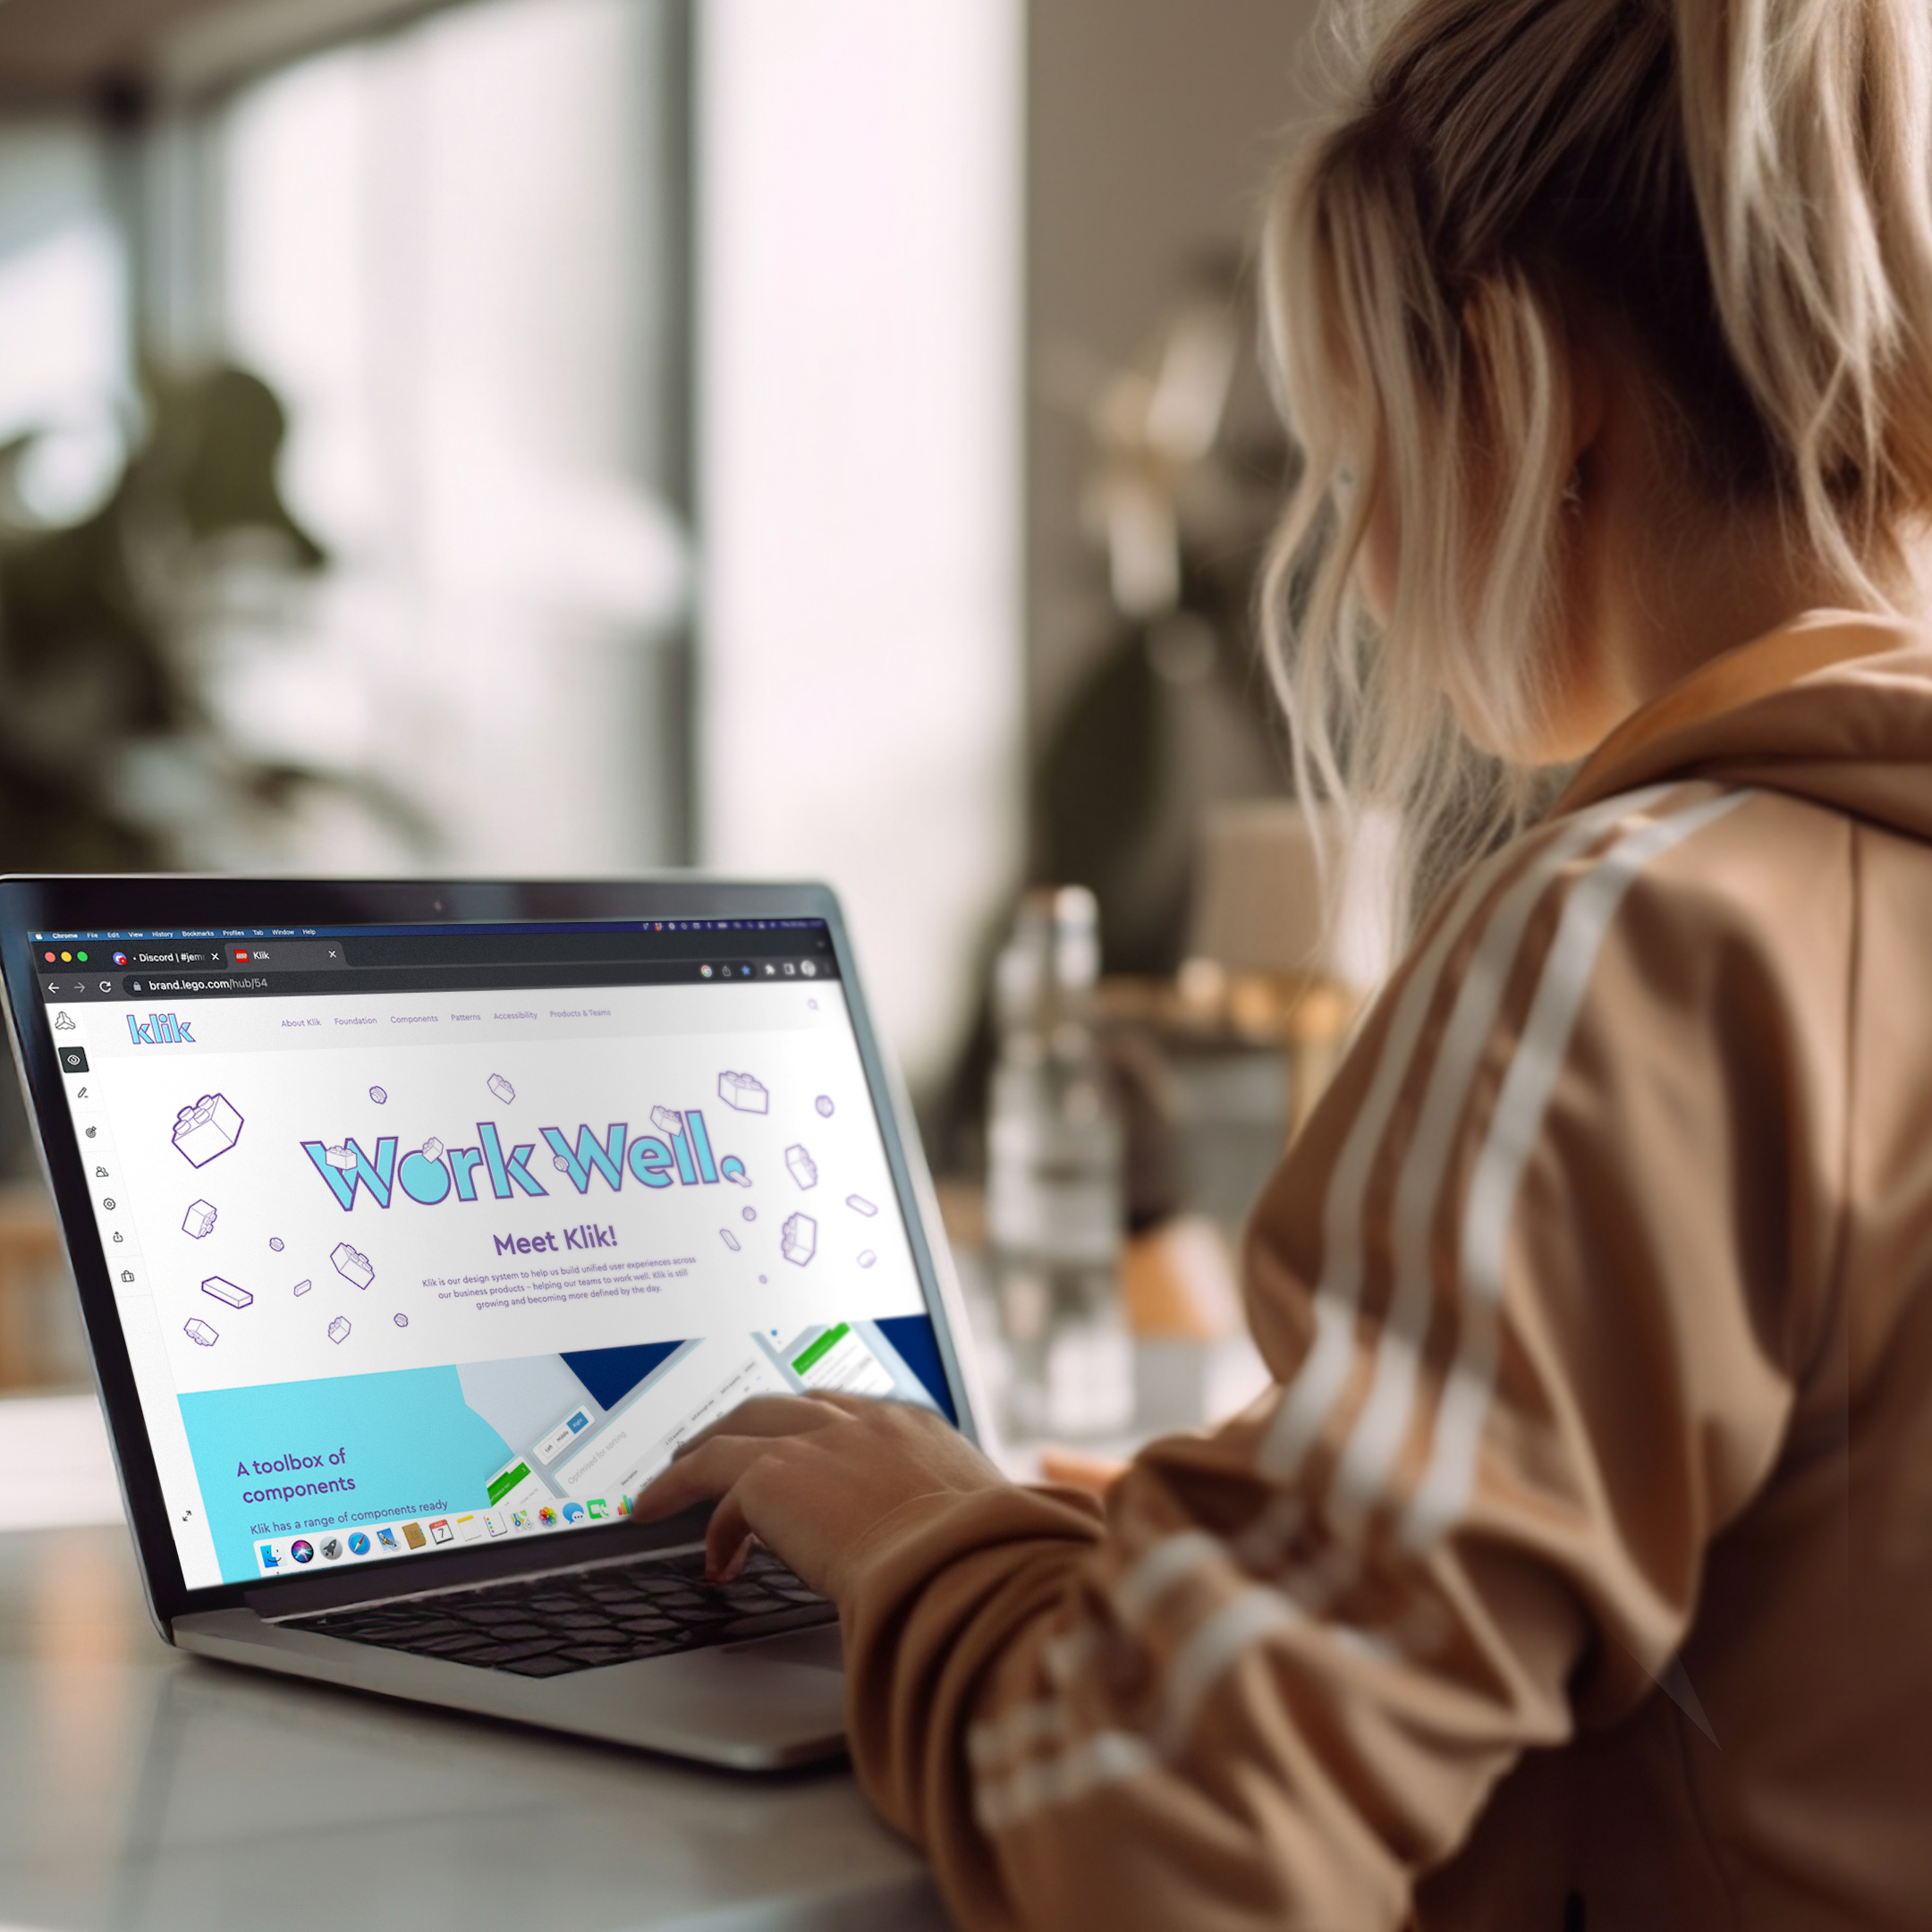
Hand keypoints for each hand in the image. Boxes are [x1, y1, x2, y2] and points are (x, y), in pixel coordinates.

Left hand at [631, 1393, 1006, 1599]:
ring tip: (672, 1485)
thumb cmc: (986, 1567)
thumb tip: (947, 1561)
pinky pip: (709, 1478)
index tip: (804, 1454)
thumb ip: (950, 1531)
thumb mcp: (979, 1535)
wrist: (965, 1567)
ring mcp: (818, 1442)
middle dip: (751, 1426)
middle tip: (723, 1450)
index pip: (854, 1414)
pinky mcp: (774, 1475)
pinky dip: (687, 1502)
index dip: (818, 1434)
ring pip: (739, 1429)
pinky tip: (683, 1540)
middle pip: (789, 1406)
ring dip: (701, 1456)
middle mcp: (867, 1423)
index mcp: (919, 1431)